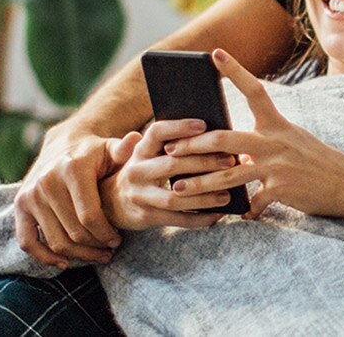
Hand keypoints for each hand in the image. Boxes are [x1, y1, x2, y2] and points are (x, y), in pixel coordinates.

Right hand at [13, 130, 127, 267]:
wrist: (62, 144)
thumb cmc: (94, 153)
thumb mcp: (111, 148)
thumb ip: (124, 150)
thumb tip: (136, 140)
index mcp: (72, 169)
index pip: (90, 217)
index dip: (106, 234)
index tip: (118, 240)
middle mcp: (47, 181)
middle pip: (74, 233)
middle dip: (95, 247)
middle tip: (110, 250)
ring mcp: (30, 194)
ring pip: (56, 241)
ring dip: (78, 256)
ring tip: (96, 255)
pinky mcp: (20, 205)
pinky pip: (27, 241)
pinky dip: (43, 257)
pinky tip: (64, 263)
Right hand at [101, 121, 241, 230]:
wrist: (112, 203)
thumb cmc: (142, 171)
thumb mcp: (144, 153)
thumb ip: (165, 142)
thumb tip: (204, 129)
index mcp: (140, 150)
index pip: (158, 132)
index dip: (179, 127)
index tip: (204, 125)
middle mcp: (137, 171)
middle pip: (172, 165)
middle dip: (204, 163)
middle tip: (231, 161)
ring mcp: (140, 195)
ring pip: (176, 197)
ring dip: (204, 196)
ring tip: (228, 194)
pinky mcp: (146, 216)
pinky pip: (177, 219)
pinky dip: (200, 218)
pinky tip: (218, 215)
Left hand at [165, 49, 343, 225]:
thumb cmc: (317, 161)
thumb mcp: (292, 140)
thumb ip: (263, 140)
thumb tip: (232, 148)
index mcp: (277, 123)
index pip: (254, 89)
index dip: (234, 70)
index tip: (214, 53)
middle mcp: (275, 141)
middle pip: (224, 138)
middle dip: (192, 145)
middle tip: (169, 149)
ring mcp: (278, 166)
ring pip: (229, 174)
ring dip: (199, 183)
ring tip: (178, 189)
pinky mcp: (282, 189)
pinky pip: (253, 202)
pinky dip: (243, 210)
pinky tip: (235, 215)